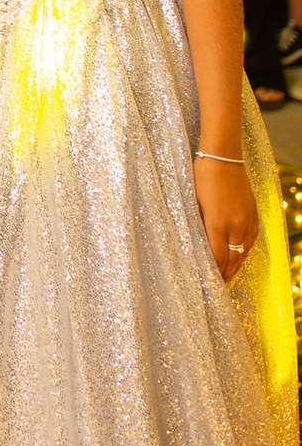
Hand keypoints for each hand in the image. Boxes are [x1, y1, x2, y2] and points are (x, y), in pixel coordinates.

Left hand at [192, 153, 258, 283]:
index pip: (217, 258)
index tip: (208, 283)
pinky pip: (251, 239)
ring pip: (244, 251)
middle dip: (226, 275)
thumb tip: (196, 247)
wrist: (223, 159)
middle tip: (218, 287)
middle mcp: (235, 225)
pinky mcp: (253, 214)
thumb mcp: (193, 204)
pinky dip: (245, 250)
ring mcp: (247, 220)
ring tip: (228, 276)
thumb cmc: (201, 178)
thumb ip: (197, 227)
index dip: (214, 274)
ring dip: (236, 265)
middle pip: (233, 259)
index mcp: (217, 224)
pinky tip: (239, 255)